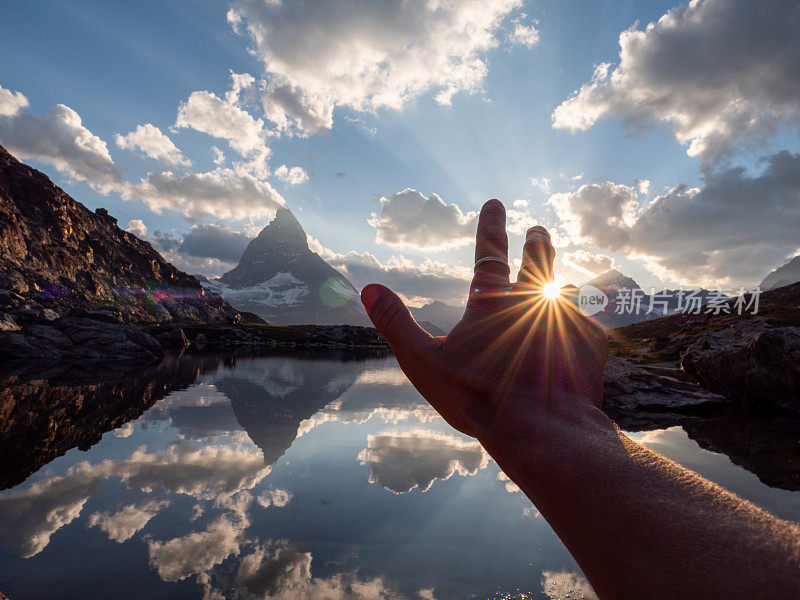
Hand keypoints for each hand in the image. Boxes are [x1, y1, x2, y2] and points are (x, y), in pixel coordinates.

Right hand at [361, 199, 607, 441]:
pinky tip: (583, 334)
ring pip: (566, 289)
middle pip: (538, 262)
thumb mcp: (423, 363)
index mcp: (490, 303)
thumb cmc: (476, 396)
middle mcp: (531, 301)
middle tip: (539, 231)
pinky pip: (590, 323)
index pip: (489, 253)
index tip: (495, 203)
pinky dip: (583, 324)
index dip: (491, 227)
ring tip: (564, 280)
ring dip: (561, 282)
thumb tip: (369, 289)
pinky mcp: (591, 341)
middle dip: (537, 243)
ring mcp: (565, 318)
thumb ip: (396, 323)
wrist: (542, 429)